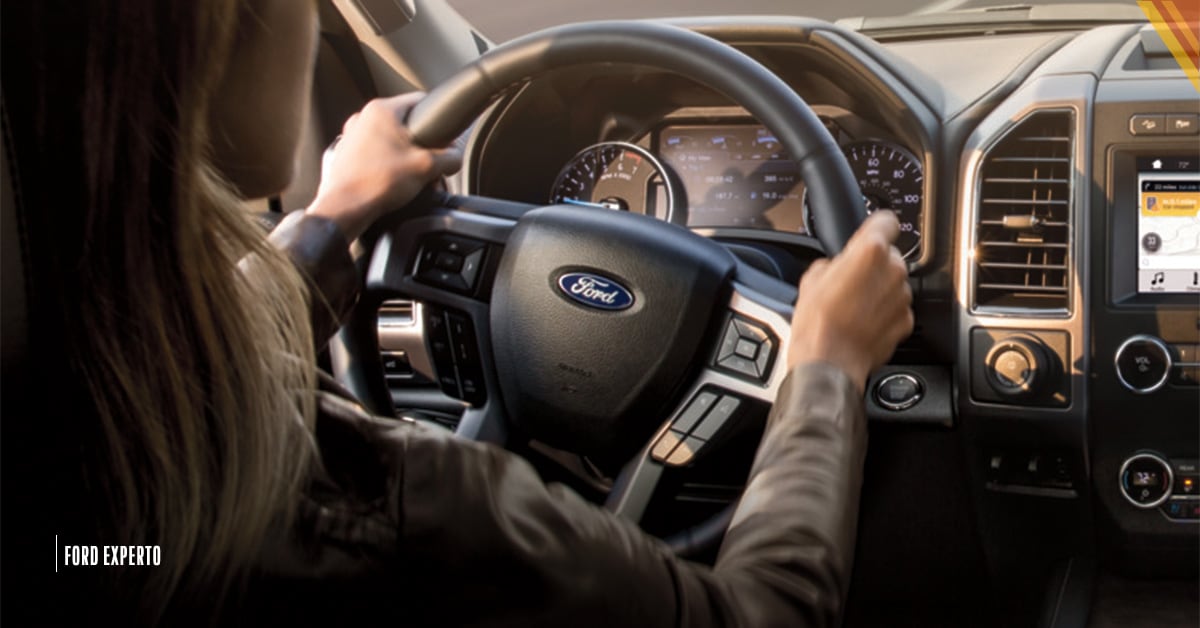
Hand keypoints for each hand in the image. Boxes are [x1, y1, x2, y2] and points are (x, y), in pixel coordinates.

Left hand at [306, 92, 461, 240]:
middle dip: (421, 143)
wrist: (346, 209)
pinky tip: (393, 181)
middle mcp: (363, 118)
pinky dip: (387, 165)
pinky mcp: (346, 155)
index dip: (438, 118)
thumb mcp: (426, 167)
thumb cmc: (378, 183)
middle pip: (405, 123)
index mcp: (382, 110)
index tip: (444, 136)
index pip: (420, 100)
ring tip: (411, 175)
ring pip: (389, 140)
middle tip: (429, 163)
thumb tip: (455, 158)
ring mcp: (351, 136)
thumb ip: (448, 158)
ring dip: (404, 155)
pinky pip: (375, 154)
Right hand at [787, 211, 913, 393]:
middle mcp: (892, 270)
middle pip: (889, 255)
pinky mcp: (906, 320)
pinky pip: (896, 307)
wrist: (829, 362)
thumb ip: (831, 262)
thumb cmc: (817, 323)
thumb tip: (836, 266)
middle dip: (872, 265)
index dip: (877, 226)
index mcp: (869, 251)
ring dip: (878, 289)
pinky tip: (862, 322)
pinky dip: (884, 312)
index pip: (886, 220)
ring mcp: (902, 296)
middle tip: (850, 281)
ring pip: (893, 282)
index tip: (872, 231)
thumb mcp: (810, 280)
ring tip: (853, 306)